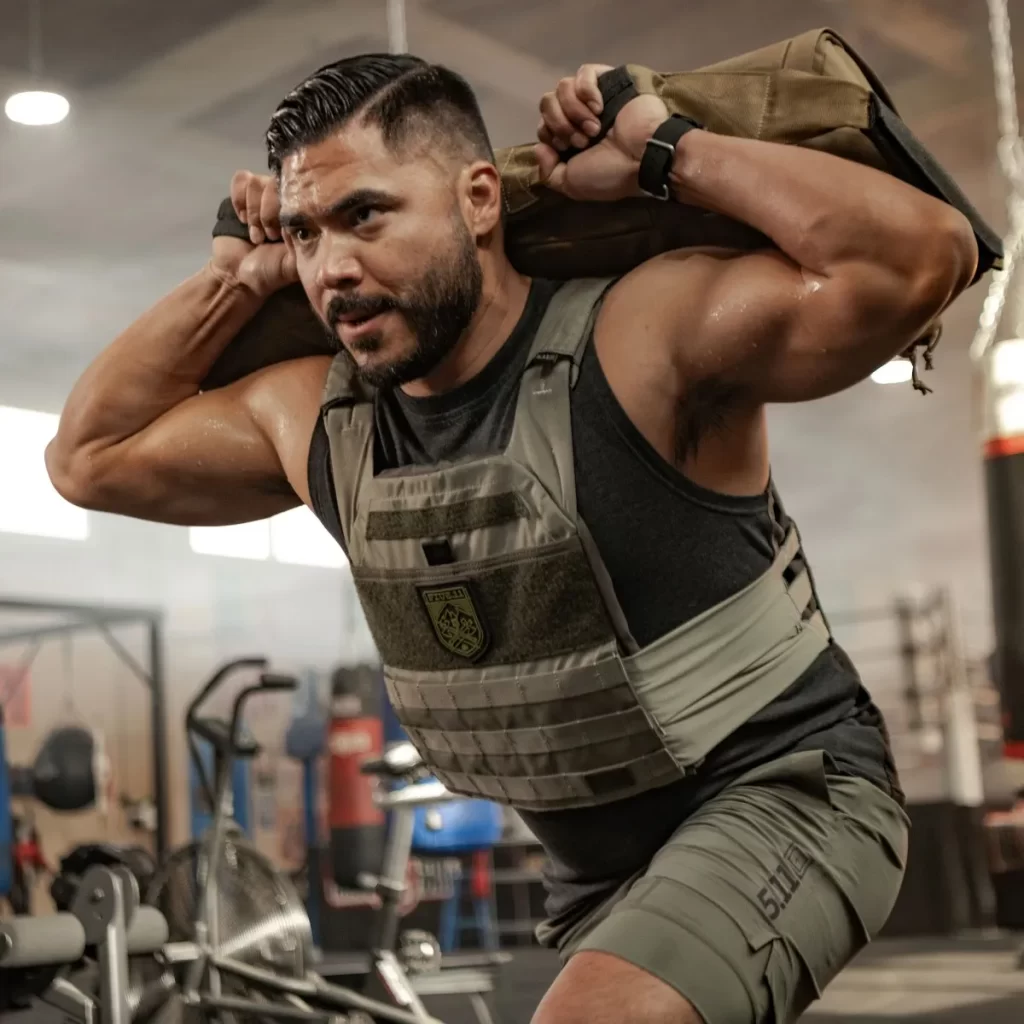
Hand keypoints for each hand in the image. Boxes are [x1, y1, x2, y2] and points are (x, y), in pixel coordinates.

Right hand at [210, 171, 297, 298]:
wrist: (237, 275)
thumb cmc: (269, 272)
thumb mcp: (293, 264)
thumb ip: (305, 245)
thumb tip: (305, 220)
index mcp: (301, 216)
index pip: (299, 192)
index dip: (285, 210)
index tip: (280, 235)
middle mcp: (284, 201)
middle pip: (275, 183)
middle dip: (268, 213)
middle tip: (268, 237)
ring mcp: (264, 195)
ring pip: (256, 182)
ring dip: (253, 212)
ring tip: (255, 235)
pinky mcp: (243, 192)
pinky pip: (241, 179)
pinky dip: (239, 200)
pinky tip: (242, 219)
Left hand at [534, 65, 668, 201]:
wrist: (643, 157)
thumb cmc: (610, 173)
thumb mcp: (573, 185)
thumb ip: (549, 173)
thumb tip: (539, 148)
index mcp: (569, 138)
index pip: (542, 124)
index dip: (550, 134)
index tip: (568, 148)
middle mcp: (578, 115)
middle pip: (546, 102)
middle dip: (561, 124)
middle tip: (583, 140)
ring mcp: (592, 96)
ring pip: (562, 87)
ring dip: (575, 112)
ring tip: (595, 129)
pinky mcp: (607, 79)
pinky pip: (583, 72)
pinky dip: (586, 90)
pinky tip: (599, 107)